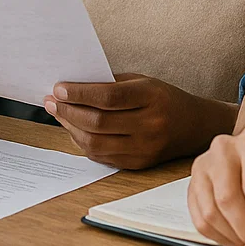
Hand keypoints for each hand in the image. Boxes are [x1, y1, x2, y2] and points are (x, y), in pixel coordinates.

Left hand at [43, 73, 222, 169]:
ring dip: (70, 128)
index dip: (80, 93)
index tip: (58, 88)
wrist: (193, 125)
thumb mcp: (141, 81)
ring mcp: (145, 148)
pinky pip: (102, 156)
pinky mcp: (139, 164)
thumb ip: (110, 84)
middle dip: (68, 111)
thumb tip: (71, 87)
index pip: (109, 97)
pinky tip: (73, 129)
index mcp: (151, 97)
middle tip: (50, 101)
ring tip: (58, 114)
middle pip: (99, 122)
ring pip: (96, 143)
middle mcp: (150, 125)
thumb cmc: (162, 97)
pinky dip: (83, 142)